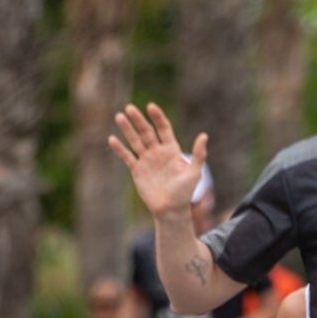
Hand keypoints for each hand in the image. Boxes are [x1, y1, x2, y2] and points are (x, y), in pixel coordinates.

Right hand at [109, 103, 206, 219]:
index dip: (157, 117)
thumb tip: (204, 135)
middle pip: (146, 132)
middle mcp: (158, 152)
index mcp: (171, 150)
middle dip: (138, 120)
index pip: (163, 128)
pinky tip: (112, 139)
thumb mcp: (194, 173)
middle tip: (129, 107)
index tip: (150, 106)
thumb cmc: (185, 193)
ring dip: (127, 129)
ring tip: (119, 116)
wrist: (171, 210)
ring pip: (135, 141)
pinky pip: (127, 157)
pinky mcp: (137, 171)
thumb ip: (198, 155)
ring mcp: (146, 160)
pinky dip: (119, 149)